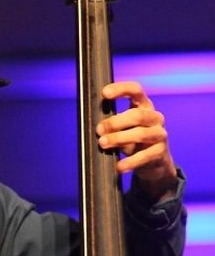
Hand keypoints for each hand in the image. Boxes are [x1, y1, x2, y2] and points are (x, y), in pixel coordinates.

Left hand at [96, 81, 177, 201]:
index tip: (104, 93)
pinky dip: (130, 162)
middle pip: (137, 115)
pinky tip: (119, 167)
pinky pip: (145, 156)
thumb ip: (112, 126)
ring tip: (103, 144)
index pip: (136, 91)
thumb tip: (95, 126)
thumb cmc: (134, 143)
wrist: (154, 164)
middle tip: (99, 129)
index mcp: (144, 107)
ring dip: (120, 138)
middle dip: (115, 122)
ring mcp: (160, 134)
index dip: (121, 89)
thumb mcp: (123, 130)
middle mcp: (155, 117)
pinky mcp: (160, 152)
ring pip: (141, 133)